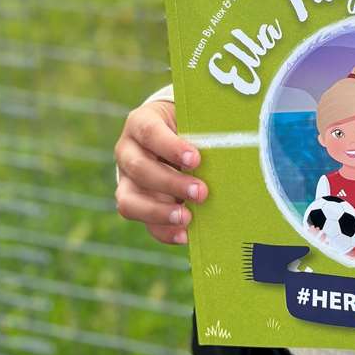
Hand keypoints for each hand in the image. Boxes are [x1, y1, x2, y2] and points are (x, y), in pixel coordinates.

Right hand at [114, 100, 206, 244]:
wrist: (170, 135)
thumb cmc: (185, 126)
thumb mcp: (190, 120)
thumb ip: (200, 131)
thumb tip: (229, 146)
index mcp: (140, 123)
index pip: (149, 132)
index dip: (171, 147)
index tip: (196, 159)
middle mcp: (127, 151)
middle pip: (139, 169)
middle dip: (171, 183)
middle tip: (201, 192)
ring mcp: (125, 179)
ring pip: (129, 200)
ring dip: (160, 212)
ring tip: (187, 218)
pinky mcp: (132, 202)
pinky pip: (141, 222)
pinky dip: (162, 230)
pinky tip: (184, 234)